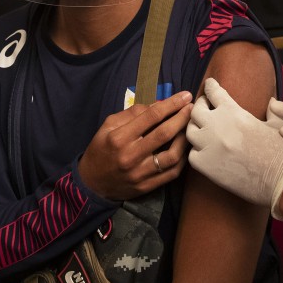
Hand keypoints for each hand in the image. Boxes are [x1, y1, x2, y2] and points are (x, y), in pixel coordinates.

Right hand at [78, 90, 192, 200]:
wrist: (92, 183)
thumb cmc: (100, 149)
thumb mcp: (108, 126)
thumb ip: (132, 113)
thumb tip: (159, 105)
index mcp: (119, 137)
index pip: (150, 116)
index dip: (171, 104)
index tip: (184, 96)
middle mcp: (130, 155)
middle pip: (164, 134)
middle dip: (181, 117)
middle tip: (191, 108)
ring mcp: (140, 173)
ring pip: (172, 155)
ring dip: (185, 139)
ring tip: (189, 128)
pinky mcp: (147, 186)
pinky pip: (172, 173)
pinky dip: (182, 158)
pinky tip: (184, 147)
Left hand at [187, 78, 282, 218]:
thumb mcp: (277, 125)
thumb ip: (271, 110)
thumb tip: (271, 101)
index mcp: (234, 112)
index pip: (214, 92)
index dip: (210, 87)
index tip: (209, 85)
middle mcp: (217, 126)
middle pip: (196, 110)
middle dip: (200, 106)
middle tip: (204, 107)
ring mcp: (210, 147)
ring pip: (189, 131)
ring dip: (195, 129)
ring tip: (202, 129)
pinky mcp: (206, 167)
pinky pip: (192, 155)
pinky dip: (197, 152)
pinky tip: (204, 152)